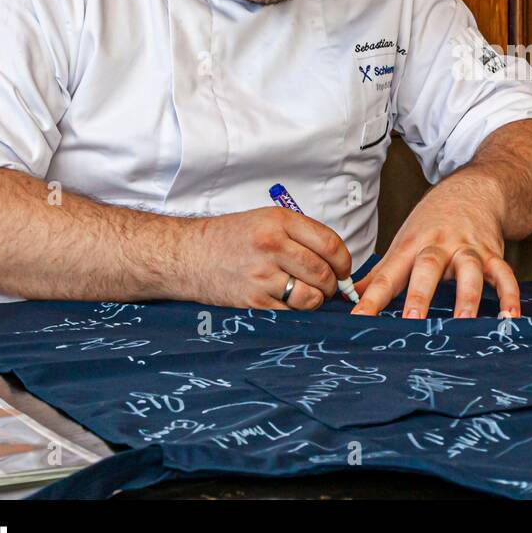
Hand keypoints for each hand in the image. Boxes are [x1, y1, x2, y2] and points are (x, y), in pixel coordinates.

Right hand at [183, 207, 350, 309]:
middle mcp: (272, 246)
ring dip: (315, 300)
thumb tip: (336, 259)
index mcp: (279, 222)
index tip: (344, 269)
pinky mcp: (253, 301)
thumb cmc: (229, 238)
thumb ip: (300, 234)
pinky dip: (294, 311)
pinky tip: (286, 302)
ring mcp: (262, 275)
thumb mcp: (265, 220)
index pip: (330, 244)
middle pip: (323, 273)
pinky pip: (290, 312)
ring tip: (306, 294)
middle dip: (332, 284)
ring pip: (311, 297)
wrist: (187, 256)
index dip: (344, 261)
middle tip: (326, 285)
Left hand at [352, 176, 517, 318]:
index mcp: (411, 246)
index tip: (359, 320)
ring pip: (468, 271)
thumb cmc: (433, 222)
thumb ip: (381, 273)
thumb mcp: (404, 241)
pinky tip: (510, 317)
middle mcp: (439, 246)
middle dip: (420, 294)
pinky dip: (509, 295)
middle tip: (412, 320)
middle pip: (428, 267)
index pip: (387, 275)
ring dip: (467, 297)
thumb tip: (348, 297)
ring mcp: (468, 249)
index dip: (372, 298)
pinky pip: (503, 274)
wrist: (474, 190)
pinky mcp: (492, 253)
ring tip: (464, 322)